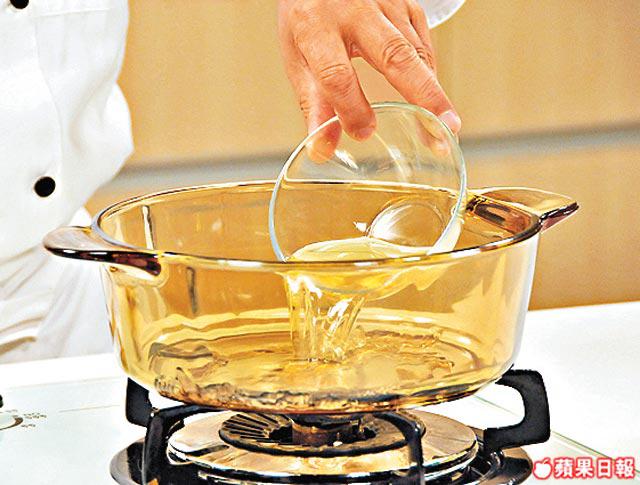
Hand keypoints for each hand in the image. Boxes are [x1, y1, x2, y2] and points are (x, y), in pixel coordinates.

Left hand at [278, 0, 460, 139]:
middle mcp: (355, 12)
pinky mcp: (408, 5)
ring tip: (444, 130)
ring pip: (416, 52)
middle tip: (442, 131)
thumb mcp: (298, 57)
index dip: (351, 107)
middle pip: (394, 56)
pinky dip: (429, 77)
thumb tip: (322, 149)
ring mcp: (386, 5)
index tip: (363, 133)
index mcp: (316, 27)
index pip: (336, 74)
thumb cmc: (310, 15)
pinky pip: (423, 46)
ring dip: (433, 94)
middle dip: (423, 97)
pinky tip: (432, 103)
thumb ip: (313, 103)